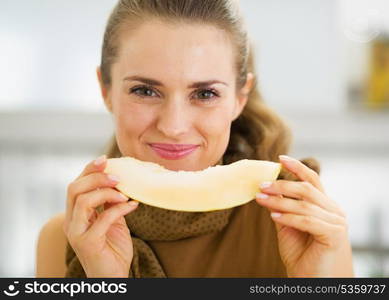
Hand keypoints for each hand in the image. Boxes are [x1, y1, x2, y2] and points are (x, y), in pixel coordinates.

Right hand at [63, 155, 138, 276]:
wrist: (114, 276)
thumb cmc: (113, 249)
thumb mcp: (113, 220)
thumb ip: (111, 203)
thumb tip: (119, 181)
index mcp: (75, 214)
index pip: (76, 185)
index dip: (89, 170)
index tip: (106, 159)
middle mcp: (71, 222)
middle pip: (74, 189)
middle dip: (96, 177)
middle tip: (117, 176)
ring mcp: (76, 233)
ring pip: (83, 201)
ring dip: (107, 192)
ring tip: (124, 193)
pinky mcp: (87, 242)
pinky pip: (102, 218)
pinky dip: (119, 208)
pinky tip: (132, 205)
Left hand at [255, 155, 353, 276]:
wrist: (314, 282)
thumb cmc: (303, 256)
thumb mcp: (289, 227)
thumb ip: (283, 209)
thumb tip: (267, 192)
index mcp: (325, 206)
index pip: (312, 180)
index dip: (297, 167)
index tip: (280, 159)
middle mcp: (334, 210)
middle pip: (306, 189)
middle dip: (281, 185)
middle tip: (261, 185)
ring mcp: (337, 222)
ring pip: (304, 204)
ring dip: (279, 201)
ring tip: (260, 199)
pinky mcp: (334, 234)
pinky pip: (307, 220)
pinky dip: (288, 217)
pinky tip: (273, 215)